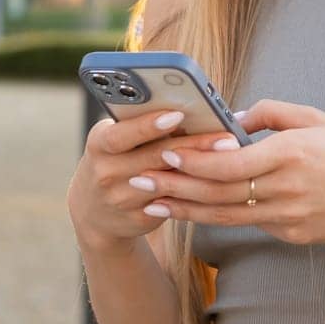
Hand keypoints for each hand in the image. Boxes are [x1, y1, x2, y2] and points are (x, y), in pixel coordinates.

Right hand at [66, 109, 237, 252]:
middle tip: (227, 137)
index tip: (177, 114)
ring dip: (201, 169)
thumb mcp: (117, 139)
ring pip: (168, 183)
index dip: (148, 125)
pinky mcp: (139, 219)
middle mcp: (107, 172)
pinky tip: (220, 180)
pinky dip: (196, 191)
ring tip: (231, 157)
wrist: (94, 209)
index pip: (122, 133)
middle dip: (194, 145)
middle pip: (155, 157)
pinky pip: (173, 204)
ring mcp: (122, 199)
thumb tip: (192, 104)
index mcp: (100, 143)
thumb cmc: (116, 158)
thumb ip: (144, 125)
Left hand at [137, 100, 324, 244]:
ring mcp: (289, 217)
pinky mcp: (292, 234)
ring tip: (153, 201)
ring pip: (225, 216)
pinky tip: (192, 210)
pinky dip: (217, 216)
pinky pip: (250, 223)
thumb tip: (233, 117)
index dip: (194, 159)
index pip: (230, 161)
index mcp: (291, 154)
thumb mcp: (316, 118)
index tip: (165, 151)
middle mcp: (286, 189)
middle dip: (175, 186)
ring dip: (185, 209)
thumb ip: (272, 113)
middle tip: (139, 179)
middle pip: (219, 192)